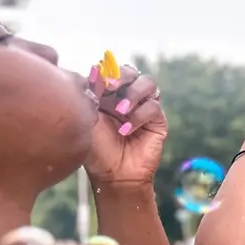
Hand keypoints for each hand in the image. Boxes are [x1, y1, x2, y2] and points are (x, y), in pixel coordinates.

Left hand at [84, 64, 165, 186]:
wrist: (113, 174)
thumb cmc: (95, 149)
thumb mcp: (87, 118)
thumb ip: (91, 93)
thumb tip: (96, 70)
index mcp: (106, 94)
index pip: (110, 70)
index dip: (106, 71)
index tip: (97, 81)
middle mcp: (126, 97)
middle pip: (131, 71)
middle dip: (121, 76)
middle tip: (111, 87)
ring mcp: (143, 108)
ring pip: (148, 83)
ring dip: (134, 93)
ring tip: (121, 109)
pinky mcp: (157, 121)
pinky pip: (153, 107)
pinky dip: (139, 116)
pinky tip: (126, 130)